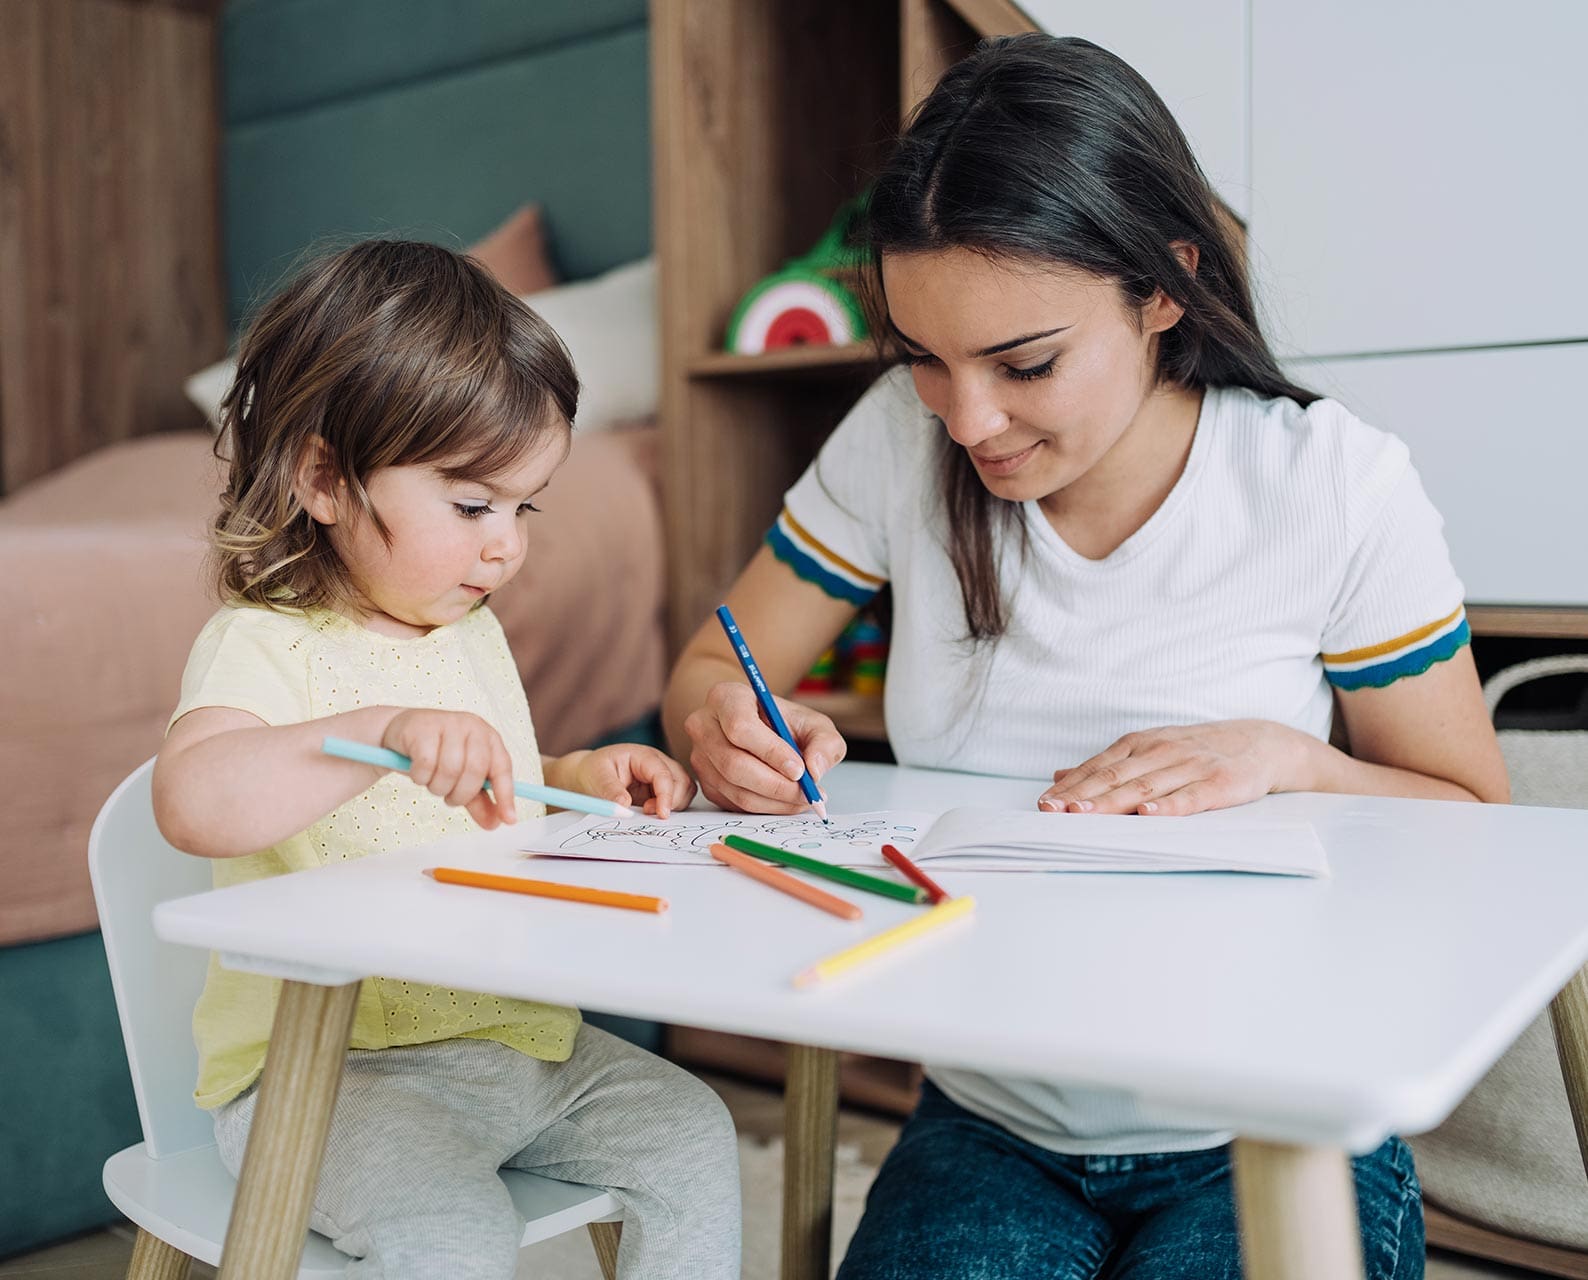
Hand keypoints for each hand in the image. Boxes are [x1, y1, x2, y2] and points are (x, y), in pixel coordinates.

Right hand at [381, 709, 516, 828]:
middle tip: (449, 797)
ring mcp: (448, 724)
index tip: (509, 820)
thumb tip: (495, 824)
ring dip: (438, 787)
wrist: (403, 733)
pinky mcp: (423, 728)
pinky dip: (420, 777)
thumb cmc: (437, 754)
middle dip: (461, 794)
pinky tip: (418, 771)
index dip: (506, 795)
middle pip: (475, 770)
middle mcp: (472, 727)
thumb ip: (478, 800)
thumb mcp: (462, 778)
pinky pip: (426, 764)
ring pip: (449, 770)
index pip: (502, 768)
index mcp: (488, 737)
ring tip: (432, 781)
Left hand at [562, 745, 695, 817]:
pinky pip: (678, 799)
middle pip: (682, 780)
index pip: (663, 773)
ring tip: (649, 812)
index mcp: (643, 756)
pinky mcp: (662, 790)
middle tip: (648, 813)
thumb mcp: (598, 778)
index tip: (661, 814)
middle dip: (673, 801)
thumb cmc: (594, 772)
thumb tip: (625, 806)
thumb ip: (611, 791)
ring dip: (675, 805)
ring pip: (685, 789)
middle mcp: (658, 763)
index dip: (666, 795)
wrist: (590, 775)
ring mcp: (662, 776)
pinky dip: (672, 808)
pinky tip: (653, 812)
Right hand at [684, 681, 845, 812]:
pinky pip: (734, 804)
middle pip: (733, 764)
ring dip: (774, 802)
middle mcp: (703, 726)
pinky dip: (765, 808)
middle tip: (807, 793)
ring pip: (735, 789)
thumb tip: (814, 770)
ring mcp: (700, 757)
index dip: (770, 752)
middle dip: (775, 785)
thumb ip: (824, 743)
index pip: (740, 727)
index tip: (799, 769)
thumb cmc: (785, 724)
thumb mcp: (814, 724)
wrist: (764, 732)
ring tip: (804, 798)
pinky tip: (786, 801)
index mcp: (725, 697)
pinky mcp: (705, 783)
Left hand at [1037, 720, 1312, 816]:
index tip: (1044, 802)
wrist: (1261, 742)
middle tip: (1052, 810)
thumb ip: (1107, 764)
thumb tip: (1059, 774)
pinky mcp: (1218, 782)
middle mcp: (1161, 751)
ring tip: (1083, 814)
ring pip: (1144, 786)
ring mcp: (1190, 766)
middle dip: (1081, 795)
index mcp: (1141, 743)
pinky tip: (1146, 814)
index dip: (1071, 785)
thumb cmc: (1197, 750)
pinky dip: (1167, 805)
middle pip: (1114, 776)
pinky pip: (1189, 796)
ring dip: (1111, 801)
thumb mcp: (1150, 749)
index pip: (1099, 766)